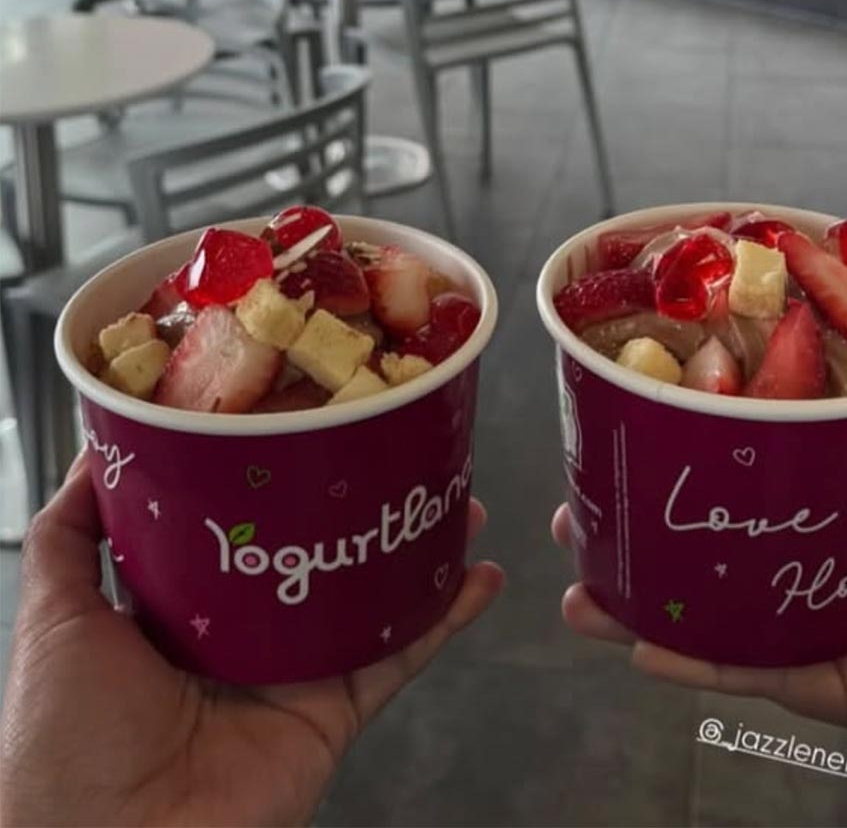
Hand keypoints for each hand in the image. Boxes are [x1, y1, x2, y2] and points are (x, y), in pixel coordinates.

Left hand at [1, 451, 503, 826]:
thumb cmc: (68, 731)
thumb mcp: (55, 618)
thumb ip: (70, 538)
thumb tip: (100, 450)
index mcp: (191, 605)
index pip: (251, 528)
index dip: (284, 481)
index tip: (317, 425)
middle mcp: (254, 631)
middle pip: (326, 556)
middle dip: (367, 509)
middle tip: (403, 455)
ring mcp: (302, 671)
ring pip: (376, 598)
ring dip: (422, 552)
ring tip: (461, 500)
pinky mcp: (338, 711)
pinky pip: (403, 657)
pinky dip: (447, 617)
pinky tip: (482, 576)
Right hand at [552, 444, 846, 781]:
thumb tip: (837, 407)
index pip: (762, 508)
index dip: (698, 486)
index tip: (637, 455)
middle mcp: (829, 583)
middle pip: (723, 570)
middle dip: (646, 553)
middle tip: (580, 521)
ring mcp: (835, 638)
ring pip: (724, 627)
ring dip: (647, 616)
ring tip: (579, 594)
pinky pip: (767, 675)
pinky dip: (702, 666)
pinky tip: (642, 649)